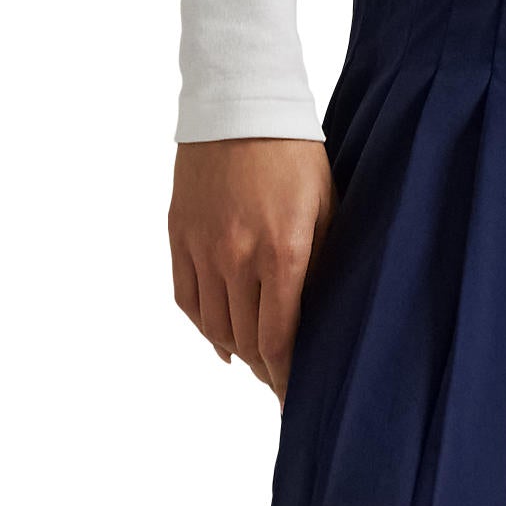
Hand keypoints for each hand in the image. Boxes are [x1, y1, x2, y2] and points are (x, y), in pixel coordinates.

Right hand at [168, 137, 333, 400]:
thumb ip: (322, 261)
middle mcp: (238, 258)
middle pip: (247, 341)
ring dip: (237, 351)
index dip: (289, 378)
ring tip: (257, 363)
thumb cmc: (296, 153)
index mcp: (284, 252)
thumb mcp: (327, 205)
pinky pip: (187, 300)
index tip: (298, 398)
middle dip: (268, 370)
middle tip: (282, 384)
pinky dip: (204, 326)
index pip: (281, 340)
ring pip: (215, 327)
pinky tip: (221, 337)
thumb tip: (321, 314)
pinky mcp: (179, 237)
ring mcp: (203, 249)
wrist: (242, 106)